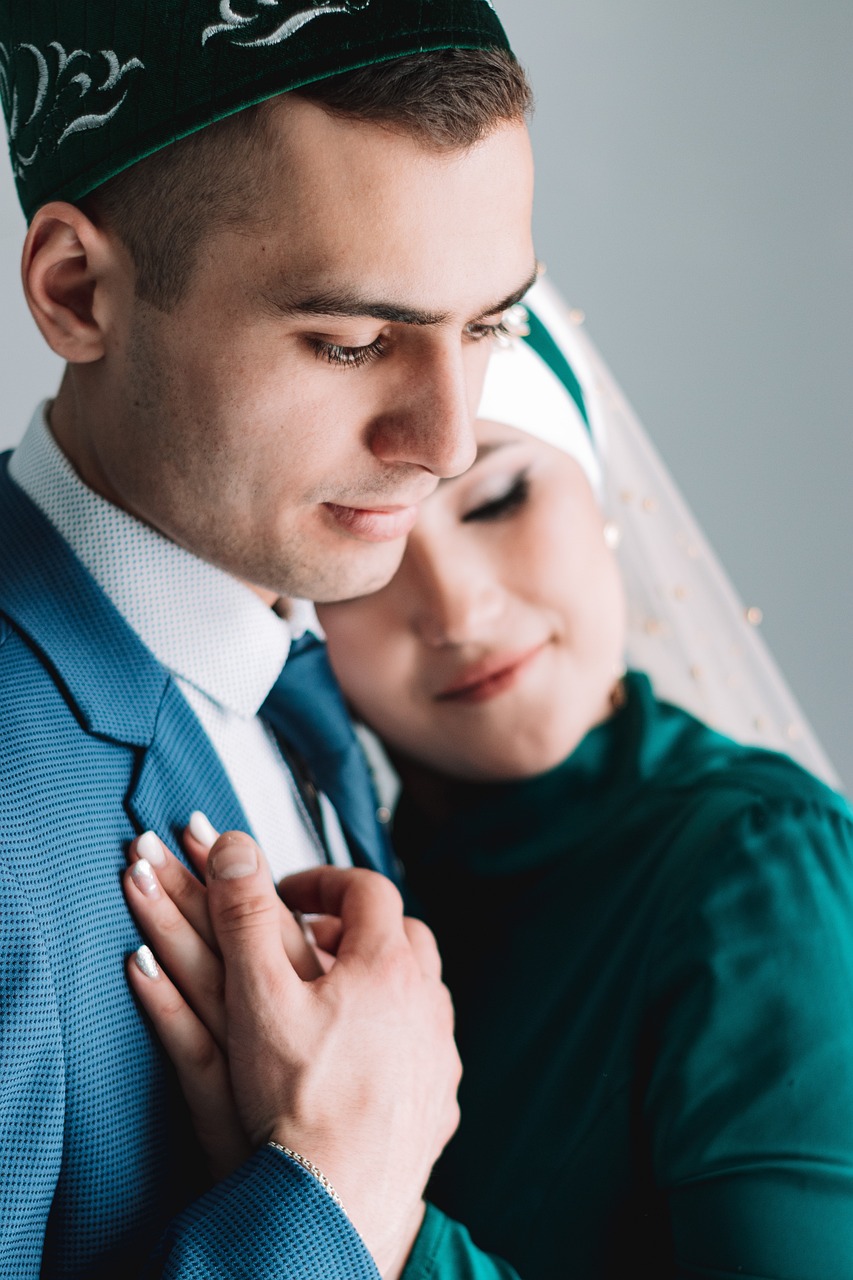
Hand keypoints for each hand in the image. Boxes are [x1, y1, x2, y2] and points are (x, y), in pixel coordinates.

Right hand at [124, 827, 460, 1276]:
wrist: (336, 1199)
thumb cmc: (297, 1099)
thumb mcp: (257, 994)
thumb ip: (243, 913)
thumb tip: (234, 846)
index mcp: (387, 964)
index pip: (367, 889)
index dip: (325, 880)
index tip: (288, 893)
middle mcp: (427, 1001)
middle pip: (405, 933)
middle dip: (358, 927)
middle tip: (314, 942)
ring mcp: (440, 1052)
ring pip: (422, 989)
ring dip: (383, 979)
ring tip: (335, 999)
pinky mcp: (441, 1099)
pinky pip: (428, 1045)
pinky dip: (398, 1034)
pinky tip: (361, 1059)